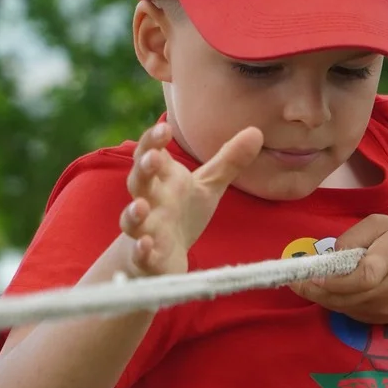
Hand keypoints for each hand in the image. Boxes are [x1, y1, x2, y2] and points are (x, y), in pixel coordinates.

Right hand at [118, 121, 262, 276]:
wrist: (160, 256)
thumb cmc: (182, 213)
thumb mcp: (208, 186)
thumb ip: (228, 161)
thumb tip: (256, 132)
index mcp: (162, 180)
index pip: (151, 154)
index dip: (154, 141)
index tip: (165, 128)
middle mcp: (148, 201)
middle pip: (138, 181)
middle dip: (143, 169)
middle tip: (153, 157)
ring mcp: (144, 230)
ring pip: (131, 220)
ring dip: (133, 213)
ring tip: (140, 206)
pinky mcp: (146, 259)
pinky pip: (140, 255)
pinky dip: (141, 250)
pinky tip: (146, 245)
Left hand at [289, 214, 387, 323]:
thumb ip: (357, 234)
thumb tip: (333, 252)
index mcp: (385, 267)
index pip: (361, 278)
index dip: (334, 279)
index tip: (313, 274)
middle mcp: (379, 295)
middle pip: (340, 297)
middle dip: (312, 290)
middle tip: (291, 279)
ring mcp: (376, 312)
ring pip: (339, 307)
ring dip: (317, 296)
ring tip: (299, 282)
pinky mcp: (374, 321)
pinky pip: (346, 311)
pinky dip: (332, 301)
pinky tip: (321, 289)